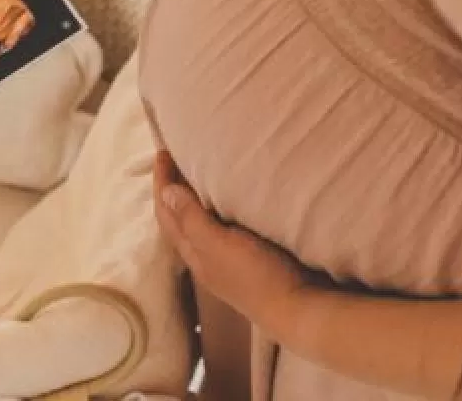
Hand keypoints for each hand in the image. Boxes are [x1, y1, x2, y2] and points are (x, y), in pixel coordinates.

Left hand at [153, 151, 317, 337]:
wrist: (300, 310)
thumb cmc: (259, 275)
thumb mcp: (222, 245)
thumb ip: (192, 221)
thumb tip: (165, 192)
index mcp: (194, 253)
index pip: (167, 213)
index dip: (161, 182)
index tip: (162, 151)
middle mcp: (205, 258)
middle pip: (179, 218)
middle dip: (173, 188)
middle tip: (176, 157)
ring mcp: (226, 262)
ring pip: (199, 225)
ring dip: (193, 199)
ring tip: (198, 173)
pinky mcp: (247, 261)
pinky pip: (221, 229)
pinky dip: (216, 210)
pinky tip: (228, 203)